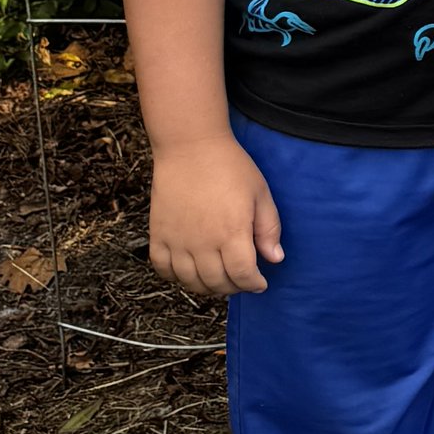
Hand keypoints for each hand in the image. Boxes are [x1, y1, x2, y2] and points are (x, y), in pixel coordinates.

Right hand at [148, 135, 282, 297]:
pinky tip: (188, 270)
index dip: (253, 284)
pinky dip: (175, 277)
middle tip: (241, 280)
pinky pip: (163, 268)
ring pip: (190, 281)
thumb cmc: (230, 167)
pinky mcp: (158, 234)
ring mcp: (177, 240)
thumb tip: (275, 259)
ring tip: (218, 278)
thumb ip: (269, 229)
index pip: (243, 275)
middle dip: (234, 287)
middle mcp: (203, 242)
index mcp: (232, 232)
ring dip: (207, 287)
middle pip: (217, 282)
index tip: (259, 283)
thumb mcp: (261, 194)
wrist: (191, 146)